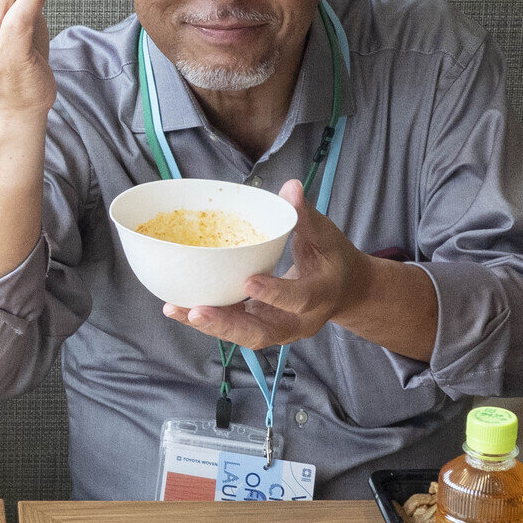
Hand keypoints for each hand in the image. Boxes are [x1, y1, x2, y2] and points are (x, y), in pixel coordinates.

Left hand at [163, 179, 371, 347]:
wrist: (346, 291)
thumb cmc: (333, 259)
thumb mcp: (326, 235)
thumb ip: (304, 215)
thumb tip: (290, 187)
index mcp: (320, 295)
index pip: (299, 299)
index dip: (275, 294)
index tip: (249, 281)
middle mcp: (298, 322)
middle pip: (262, 332)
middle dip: (229, 324)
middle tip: (198, 311)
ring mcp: (278, 329)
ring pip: (243, 335)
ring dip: (210, 326)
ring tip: (177, 310)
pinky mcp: (261, 327)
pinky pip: (233, 328)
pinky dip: (206, 321)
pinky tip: (177, 308)